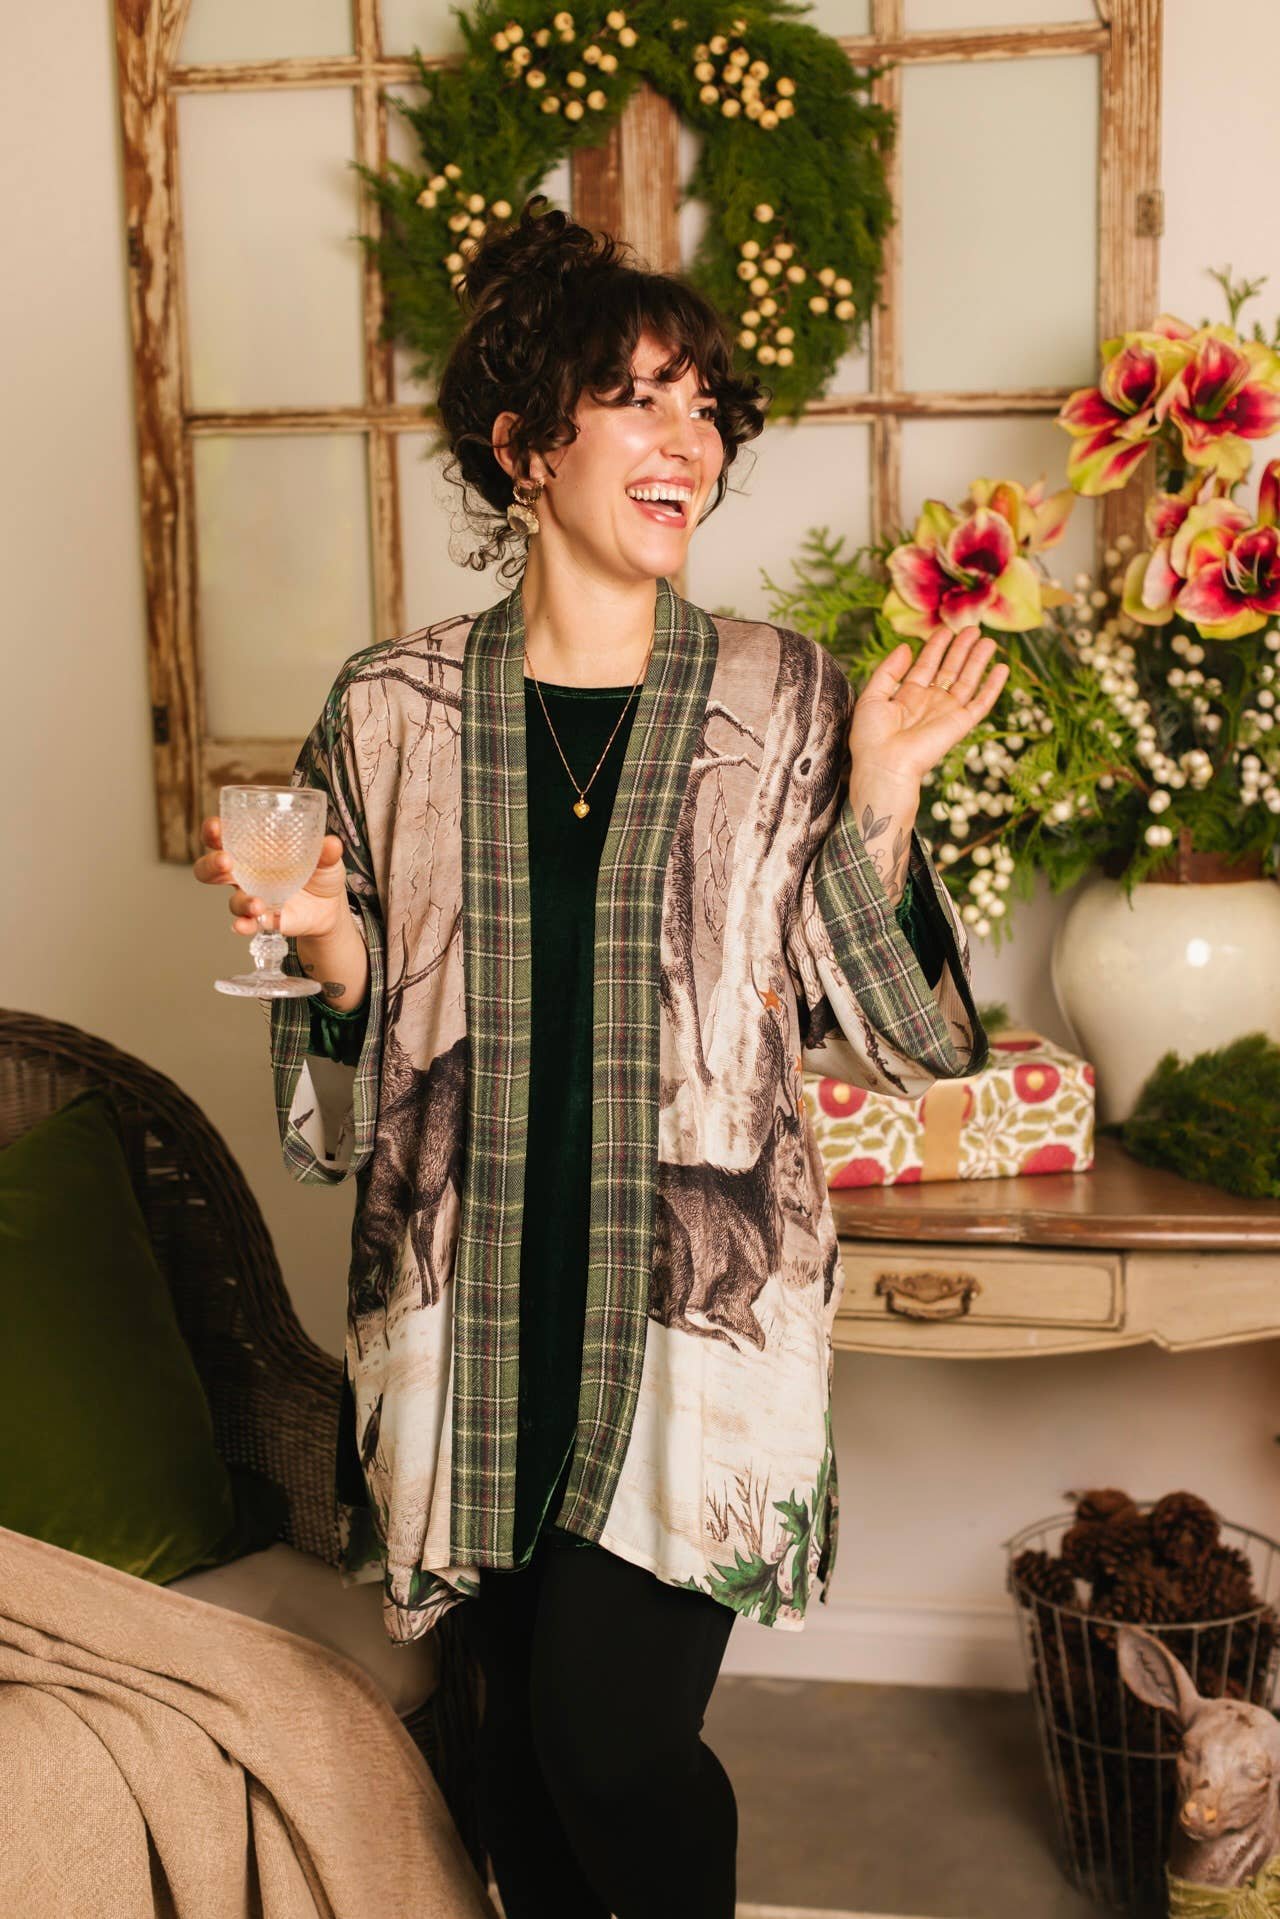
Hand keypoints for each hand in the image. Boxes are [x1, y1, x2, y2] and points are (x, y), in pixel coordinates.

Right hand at [192, 815, 349, 940]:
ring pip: (232, 900)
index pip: (224, 836)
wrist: (331, 907)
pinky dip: (245, 925)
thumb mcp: (326, 859)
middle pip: (212, 869)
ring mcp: (253, 897)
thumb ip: (327, 852)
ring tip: (257, 903)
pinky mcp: (264, 919)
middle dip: (212, 864)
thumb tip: (332, 843)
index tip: (216, 827)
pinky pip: (247, 923)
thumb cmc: (320, 872)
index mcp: (255, 849)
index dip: (213, 831)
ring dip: (241, 901)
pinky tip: (246, 925)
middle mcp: (246, 873)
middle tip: (225, 861)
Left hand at [848, 625, 1008, 788]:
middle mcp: (930, 703)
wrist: (885, 765)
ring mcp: (947, 713)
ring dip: (978, 661)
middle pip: (950, 670)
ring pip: (968, 681)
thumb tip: (906, 647)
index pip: (926, 666)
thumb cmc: (871, 737)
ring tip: (988, 641)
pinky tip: (1003, 668)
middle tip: (973, 628)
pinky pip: (981, 702)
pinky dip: (994, 686)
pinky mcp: (961, 724)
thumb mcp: (872, 696)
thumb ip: (888, 670)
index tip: (945, 629)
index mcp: (908, 697)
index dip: (936, 647)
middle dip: (961, 649)